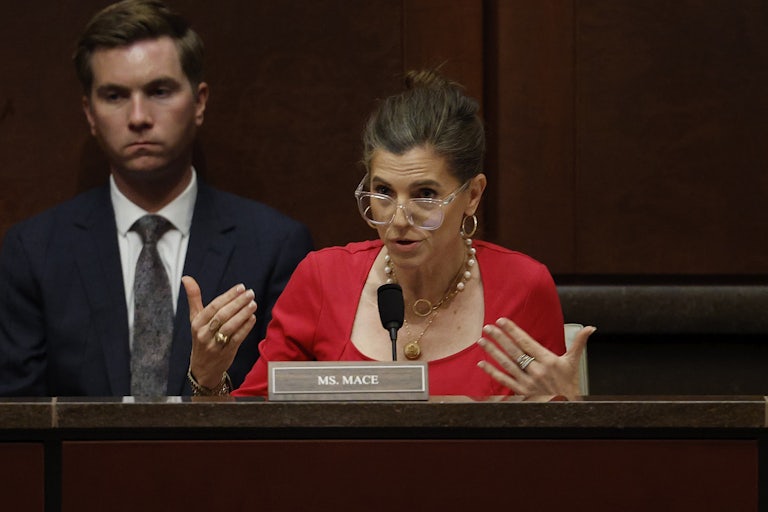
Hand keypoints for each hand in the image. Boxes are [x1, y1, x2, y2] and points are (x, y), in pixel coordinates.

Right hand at [182, 276, 257, 388]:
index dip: (228, 296)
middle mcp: (204, 334)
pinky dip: (245, 327)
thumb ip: (194, 298)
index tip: (240, 287)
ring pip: (230, 327)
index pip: (213, 307)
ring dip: (243, 314)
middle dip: (238, 303)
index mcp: (197, 323)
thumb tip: (186, 278)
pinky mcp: (225, 353)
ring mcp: (214, 344)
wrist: (202, 367)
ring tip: (253, 304)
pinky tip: (252, 318)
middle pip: (222, 316)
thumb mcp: (195, 319)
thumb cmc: (201, 337)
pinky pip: (237, 338)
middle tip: (250, 293)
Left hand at [477, 318, 594, 397]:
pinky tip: (482, 363)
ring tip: (481, 341)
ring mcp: (528, 382)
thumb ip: (579, 343)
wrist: (568, 408)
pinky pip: (505, 381)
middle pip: (514, 351)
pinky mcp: (522, 393)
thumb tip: (590, 328)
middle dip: (499, 338)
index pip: (526, 342)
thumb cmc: (569, 384)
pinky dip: (493, 372)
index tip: (501, 321)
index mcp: (548, 360)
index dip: (513, 331)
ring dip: (493, 352)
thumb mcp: (574, 363)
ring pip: (507, 364)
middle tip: (487, 327)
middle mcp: (536, 370)